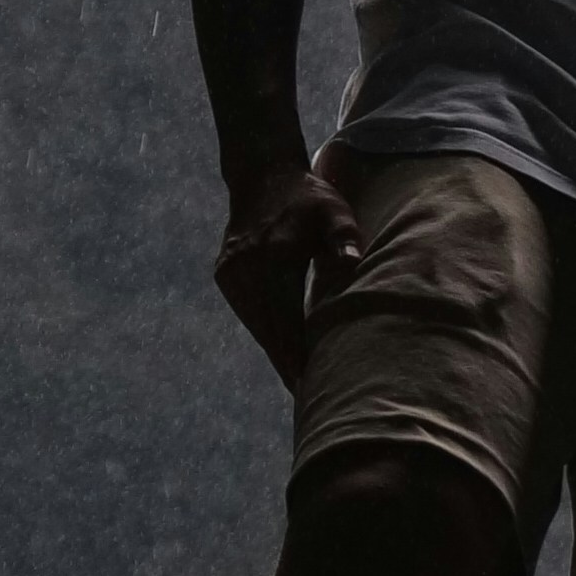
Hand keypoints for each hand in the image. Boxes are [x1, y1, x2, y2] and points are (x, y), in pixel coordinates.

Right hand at [213, 156, 364, 388]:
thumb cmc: (308, 197)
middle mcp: (245, 268)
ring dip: (275, 350)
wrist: (262, 177)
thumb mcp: (332, 209)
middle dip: (287, 363)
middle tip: (307, 398)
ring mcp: (231, 273)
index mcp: (272, 257)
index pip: (284, 319)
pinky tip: (282, 350)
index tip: (308, 384)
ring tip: (298, 382)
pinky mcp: (225, 274)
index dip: (296, 355)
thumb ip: (343, 236)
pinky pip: (248, 313)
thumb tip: (350, 264)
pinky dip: (265, 331)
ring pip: (256, 324)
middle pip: (268, 329)